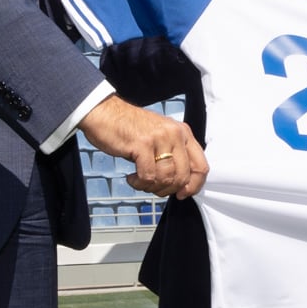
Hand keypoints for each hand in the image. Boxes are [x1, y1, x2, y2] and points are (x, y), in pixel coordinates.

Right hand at [77, 93, 206, 198]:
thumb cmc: (130, 128)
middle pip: (183, 176)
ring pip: (166, 179)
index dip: (193, 186)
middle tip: (153, 187)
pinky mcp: (143, 144)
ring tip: (140, 181)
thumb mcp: (160, 138)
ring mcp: (160, 138)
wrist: (105, 112)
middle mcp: (175, 134)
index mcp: (183, 133)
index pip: (201, 166)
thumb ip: (174, 156)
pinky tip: (131, 177)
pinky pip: (148, 176)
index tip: (181, 194)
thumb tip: (181, 185)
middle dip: (167, 190)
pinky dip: (139, 183)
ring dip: (151, 187)